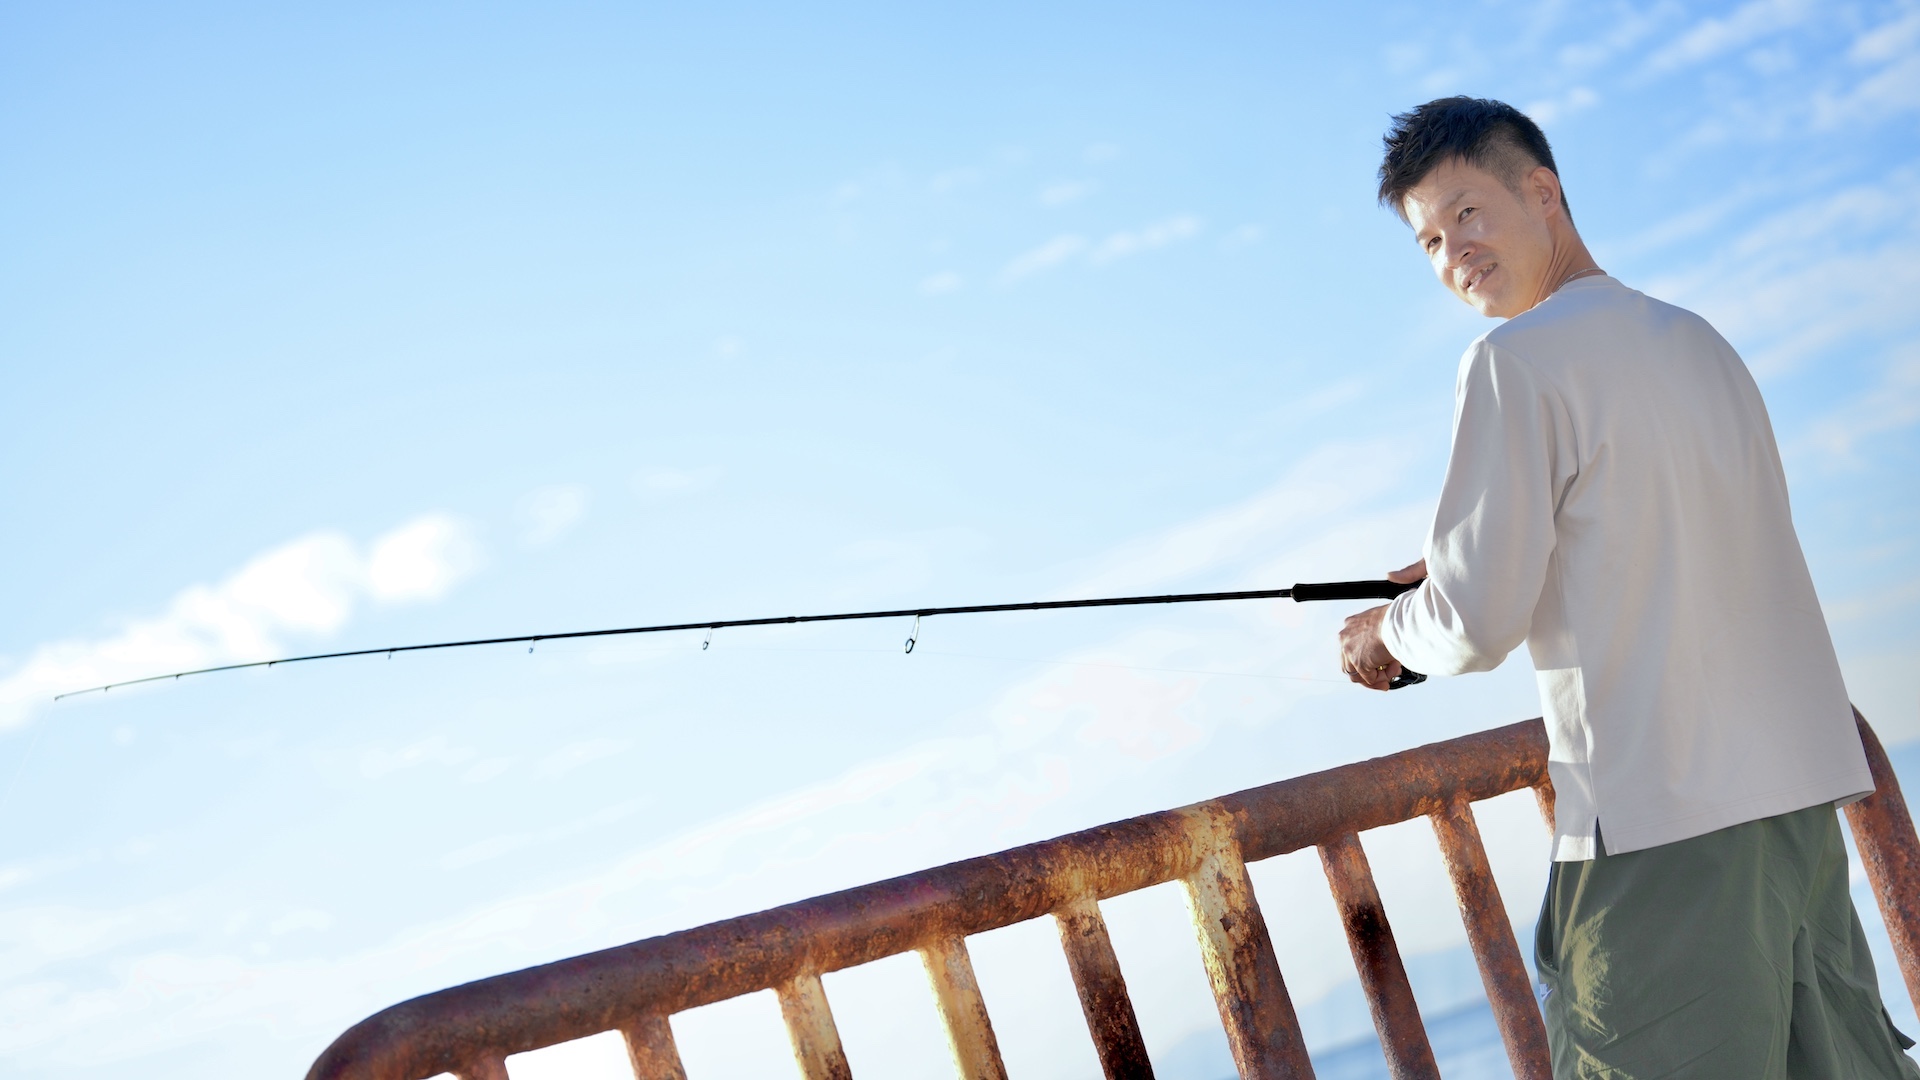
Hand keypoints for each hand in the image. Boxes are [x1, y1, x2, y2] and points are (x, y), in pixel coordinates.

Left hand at [1337, 559, 1424, 690]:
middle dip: (1372, 671)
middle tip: (1387, 673)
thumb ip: (1383, 614)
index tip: (1380, 662)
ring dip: (1377, 676)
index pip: (1352, 647)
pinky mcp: (1356, 661)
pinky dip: (1381, 678)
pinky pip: (1368, 679)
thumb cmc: (1399, 615)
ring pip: (1357, 674)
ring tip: (1392, 670)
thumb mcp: (1387, 613)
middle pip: (1351, 663)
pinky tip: (1393, 669)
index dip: (1367, 658)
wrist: (1400, 620)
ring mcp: (1349, 649)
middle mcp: (1346, 636)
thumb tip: (1393, 578)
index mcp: (1352, 624)